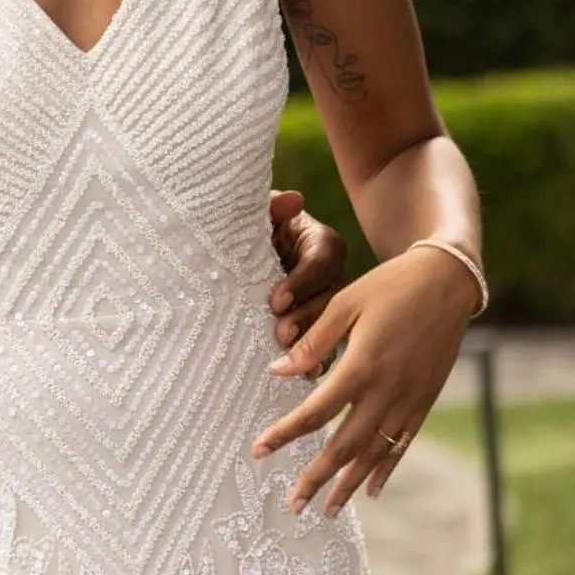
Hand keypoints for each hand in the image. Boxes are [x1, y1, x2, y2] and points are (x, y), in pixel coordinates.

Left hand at [252, 245, 480, 515]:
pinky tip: (372, 490)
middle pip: (345, 445)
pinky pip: (403, 443)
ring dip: (350, 484)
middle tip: (294, 505)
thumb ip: (313, 343)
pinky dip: (386, 468)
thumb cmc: (388, 288)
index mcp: (361, 366)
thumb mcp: (345, 304)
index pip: (316, 412)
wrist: (446, 283)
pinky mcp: (425, 401)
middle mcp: (387, 391)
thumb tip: (278, 372)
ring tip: (328, 510)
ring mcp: (410, 399)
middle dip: (317, 477)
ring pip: (375, 453)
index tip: (258, 450)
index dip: (285, 434)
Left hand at [266, 190, 347, 362]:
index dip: (301, 281)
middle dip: (306, 318)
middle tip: (281, 334)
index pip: (322, 261)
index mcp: (323, 244)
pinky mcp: (324, 326)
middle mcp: (332, 275)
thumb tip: (293, 200)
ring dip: (312, 343)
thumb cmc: (253, 230)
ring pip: (333, 325)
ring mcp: (331, 304)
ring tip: (291, 360)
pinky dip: (317, 360)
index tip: (276, 300)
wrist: (241, 254)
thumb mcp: (260, 216)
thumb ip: (272, 208)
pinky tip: (305, 375)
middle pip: (330, 298)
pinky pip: (328, 345)